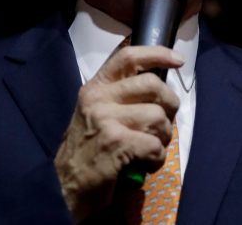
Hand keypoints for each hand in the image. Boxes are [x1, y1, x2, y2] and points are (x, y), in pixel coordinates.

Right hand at [54, 46, 181, 221]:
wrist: (63, 187)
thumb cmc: (88, 149)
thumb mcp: (97, 112)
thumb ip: (121, 95)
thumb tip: (160, 85)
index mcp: (96, 87)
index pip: (128, 57)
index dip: (157, 54)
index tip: (178, 60)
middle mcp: (98, 98)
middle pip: (153, 85)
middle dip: (170, 105)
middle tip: (164, 124)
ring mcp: (106, 120)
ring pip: (158, 116)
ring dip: (163, 137)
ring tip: (150, 149)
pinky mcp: (115, 143)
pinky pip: (155, 145)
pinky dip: (157, 158)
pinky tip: (146, 164)